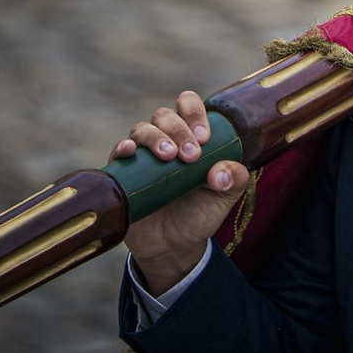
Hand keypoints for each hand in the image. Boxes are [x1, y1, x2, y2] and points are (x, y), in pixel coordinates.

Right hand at [111, 91, 248, 296]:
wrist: (173, 246)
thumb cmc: (200, 213)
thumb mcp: (225, 197)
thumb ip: (234, 179)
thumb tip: (220, 171)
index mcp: (192, 137)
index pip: (189, 106)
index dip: (195, 113)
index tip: (204, 137)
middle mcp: (166, 140)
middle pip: (165, 115)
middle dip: (179, 129)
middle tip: (191, 155)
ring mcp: (143, 155)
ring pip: (142, 129)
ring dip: (155, 137)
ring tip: (169, 157)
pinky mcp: (123, 173)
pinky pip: (117, 151)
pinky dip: (122, 146)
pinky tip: (130, 151)